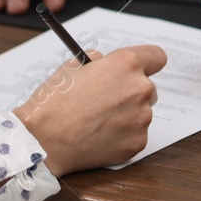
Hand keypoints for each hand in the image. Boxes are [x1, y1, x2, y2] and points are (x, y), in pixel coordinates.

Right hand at [12, 44, 166, 174]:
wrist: (44, 141)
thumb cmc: (54, 102)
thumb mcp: (72, 66)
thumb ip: (98, 60)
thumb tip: (106, 63)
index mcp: (125, 64)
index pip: (156, 56)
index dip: (148, 62)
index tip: (141, 68)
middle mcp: (139, 89)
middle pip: (148, 88)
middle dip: (131, 92)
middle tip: (106, 100)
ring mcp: (141, 119)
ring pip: (141, 112)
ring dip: (126, 114)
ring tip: (97, 120)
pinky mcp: (138, 143)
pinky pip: (136, 134)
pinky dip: (122, 135)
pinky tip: (99, 135)